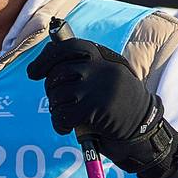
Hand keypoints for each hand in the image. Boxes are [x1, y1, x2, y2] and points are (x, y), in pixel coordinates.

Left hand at [29, 35, 177, 177]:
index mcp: (106, 58)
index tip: (33, 72)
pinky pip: (62, 114)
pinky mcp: (96, 108)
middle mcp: (103, 69)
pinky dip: (59, 123)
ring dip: (56, 108)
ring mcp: (99, 87)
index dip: (47, 58)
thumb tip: (44, 63)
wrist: (144, 131)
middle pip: (58, 72)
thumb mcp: (107, 78)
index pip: (70, 47)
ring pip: (57, 94)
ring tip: (68, 114)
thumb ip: (83, 67)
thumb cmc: (118, 106)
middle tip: (59, 101)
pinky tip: (66, 127)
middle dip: (51, 89)